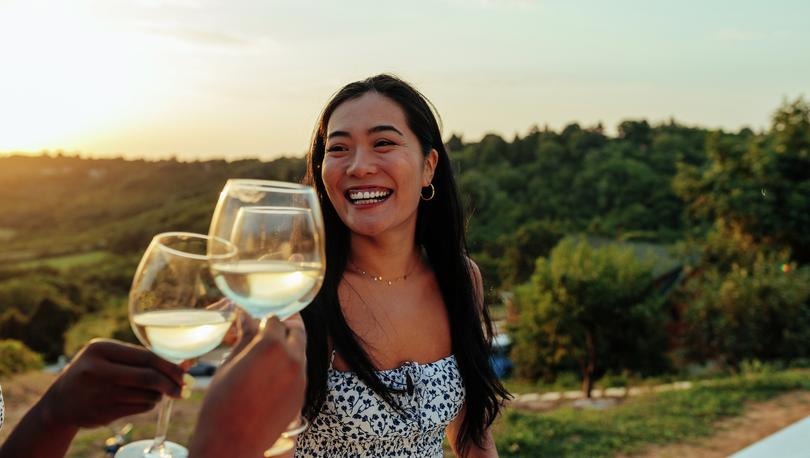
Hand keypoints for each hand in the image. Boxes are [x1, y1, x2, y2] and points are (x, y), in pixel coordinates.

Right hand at [0, 339, 183, 457]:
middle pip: (148, 377)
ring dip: (159, 395)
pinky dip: (149, 404)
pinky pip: (140, 408)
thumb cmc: (95, 372)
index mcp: (100, 349)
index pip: (146, 357)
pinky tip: (142, 399)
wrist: (61, 402)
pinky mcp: (102, 413)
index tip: (187, 374)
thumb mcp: (109, 356)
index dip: (171, 366)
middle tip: (185, 389)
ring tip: (155, 390)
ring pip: (147, 395)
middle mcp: (97, 370)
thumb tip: (186, 362)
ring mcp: (98, 393)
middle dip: (172, 384)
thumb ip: (142, 357)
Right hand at [189, 316, 305, 457]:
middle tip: (267, 335)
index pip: (274, 320)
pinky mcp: (302, 394)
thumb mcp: (229, 364)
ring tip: (266, 358)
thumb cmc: (223, 402)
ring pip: (300, 351)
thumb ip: (245, 338)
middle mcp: (292, 358)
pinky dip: (289, 367)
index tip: (256, 324)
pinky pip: (299, 371)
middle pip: (296, 331)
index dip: (263, 321)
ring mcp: (300, 377)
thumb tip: (246, 317)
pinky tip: (270, 377)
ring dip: (287, 348)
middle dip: (283, 330)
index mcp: (271, 345)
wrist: (233, 442)